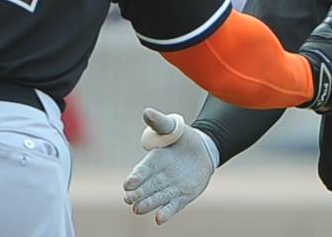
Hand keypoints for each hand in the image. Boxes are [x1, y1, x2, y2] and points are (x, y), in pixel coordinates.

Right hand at [123, 108, 217, 224]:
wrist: (202, 149)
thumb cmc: (182, 137)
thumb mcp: (171, 127)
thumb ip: (159, 122)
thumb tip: (146, 112)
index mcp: (153, 161)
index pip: (141, 170)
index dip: (135, 177)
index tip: (128, 183)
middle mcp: (157, 177)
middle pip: (144, 188)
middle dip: (136, 194)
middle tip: (129, 198)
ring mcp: (169, 188)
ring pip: (155, 199)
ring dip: (146, 204)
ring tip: (138, 209)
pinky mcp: (181, 197)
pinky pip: (172, 207)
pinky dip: (165, 213)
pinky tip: (159, 219)